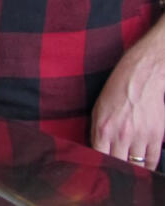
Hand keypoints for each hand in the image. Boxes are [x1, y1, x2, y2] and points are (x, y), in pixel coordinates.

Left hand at [90, 45, 164, 168]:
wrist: (141, 77)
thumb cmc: (116, 91)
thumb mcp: (98, 110)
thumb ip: (97, 132)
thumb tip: (96, 152)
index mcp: (102, 128)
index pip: (98, 158)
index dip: (98, 166)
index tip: (99, 171)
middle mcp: (121, 135)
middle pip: (117, 164)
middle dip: (115, 170)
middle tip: (114, 174)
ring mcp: (139, 136)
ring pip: (136, 165)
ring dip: (132, 170)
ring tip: (128, 172)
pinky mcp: (155, 135)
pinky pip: (152, 160)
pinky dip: (148, 167)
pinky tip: (144, 168)